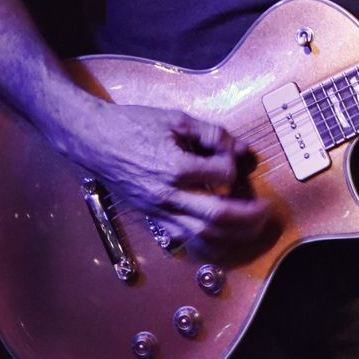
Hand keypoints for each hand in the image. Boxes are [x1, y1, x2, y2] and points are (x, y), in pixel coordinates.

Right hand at [61, 98, 269, 248]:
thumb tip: (240, 147)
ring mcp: (158, 211)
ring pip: (203, 234)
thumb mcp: (175, 119)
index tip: (234, 156)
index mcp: (174, 167)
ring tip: (252, 226)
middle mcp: (167, 195)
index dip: (235, 165)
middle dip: (249, 216)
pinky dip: (208, 240)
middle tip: (266, 210)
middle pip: (218, 216)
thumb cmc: (131, 125)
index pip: (222, 175)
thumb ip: (212, 134)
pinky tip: (223, 234)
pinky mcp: (152, 218)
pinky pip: (184, 238)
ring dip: (234, 234)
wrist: (92, 140)